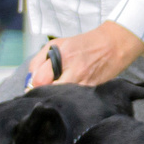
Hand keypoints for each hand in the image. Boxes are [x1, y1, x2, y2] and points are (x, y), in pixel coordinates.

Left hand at [27, 22, 143, 88]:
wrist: (113, 45)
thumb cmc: (83, 44)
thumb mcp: (57, 44)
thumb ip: (39, 60)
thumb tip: (31, 79)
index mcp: (62, 56)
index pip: (39, 80)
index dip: (34, 84)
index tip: (35, 85)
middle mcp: (73, 70)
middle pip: (49, 92)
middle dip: (44, 93)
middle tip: (44, 91)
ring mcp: (84, 82)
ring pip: (62, 99)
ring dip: (56, 97)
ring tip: (56, 92)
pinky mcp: (91, 90)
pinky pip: (74, 100)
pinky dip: (68, 99)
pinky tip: (68, 94)